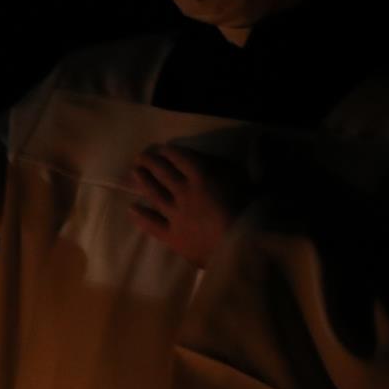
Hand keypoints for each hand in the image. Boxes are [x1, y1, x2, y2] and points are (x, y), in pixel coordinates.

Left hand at [127, 144, 247, 267]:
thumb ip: (250, 162)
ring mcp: (176, 214)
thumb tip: (254, 140)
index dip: (171, 152)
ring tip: (135, 173)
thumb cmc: (255, 211)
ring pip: (155, 194)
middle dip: (151, 162)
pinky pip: (152, 224)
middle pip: (164, 173)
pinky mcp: (173, 236)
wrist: (243, 247)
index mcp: (203, 176)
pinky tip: (132, 210)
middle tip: (141, 156)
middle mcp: (184, 192)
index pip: (182, 159)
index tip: (163, 148)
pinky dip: (141, 216)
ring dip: (144, 182)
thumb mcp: (256, 180)